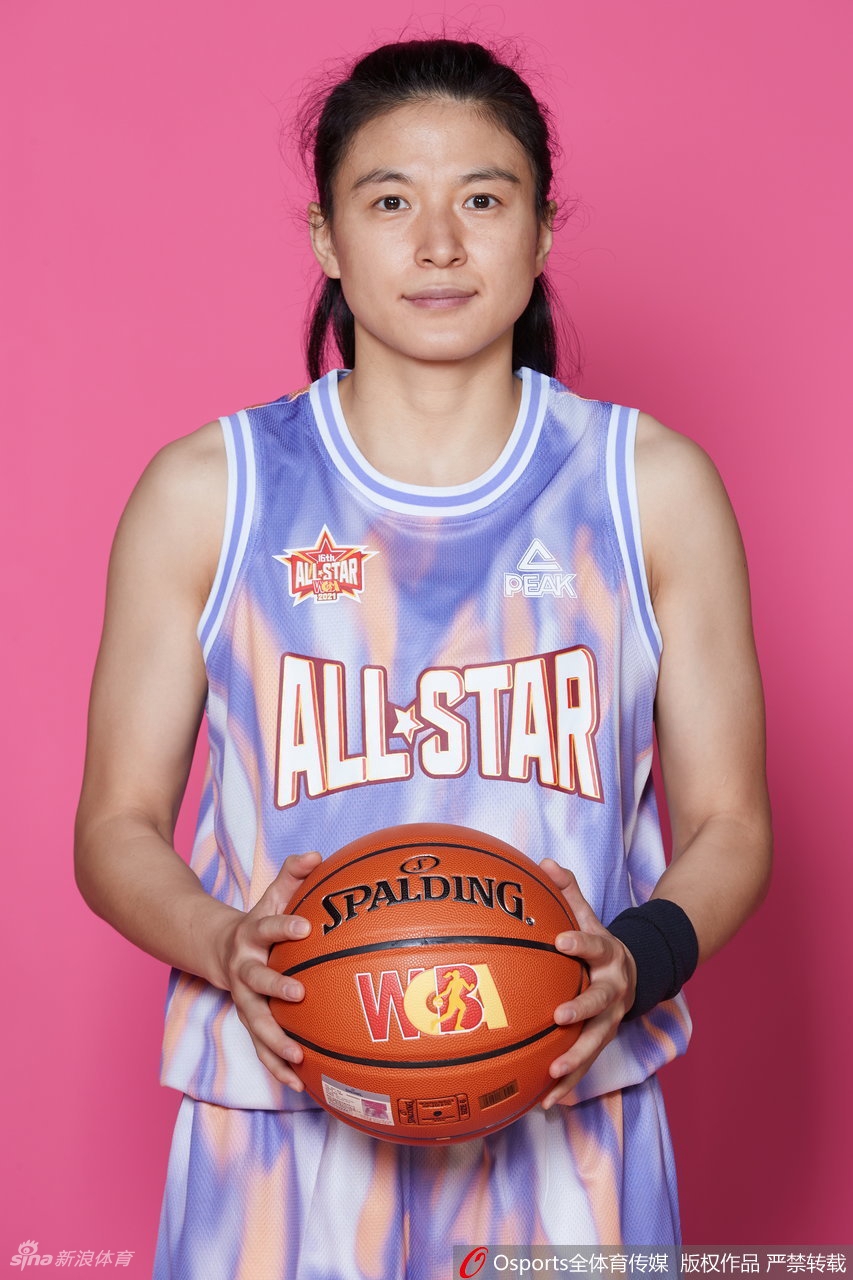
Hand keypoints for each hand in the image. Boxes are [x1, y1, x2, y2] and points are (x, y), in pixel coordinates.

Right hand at [213, 850, 321, 1090]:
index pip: (268, 926)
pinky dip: (277, 1065)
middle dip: (275, 987)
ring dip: (275, 1040)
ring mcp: (245, 999)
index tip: (306, 927)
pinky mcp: (250, 1021)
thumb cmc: (261, 922)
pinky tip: (298, 1082)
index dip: (284, 926)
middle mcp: (244, 970)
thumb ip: (292, 874)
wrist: (220, 950)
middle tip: (299, 994)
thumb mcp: (272, 895)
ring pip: (257, 1022)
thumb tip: (316, 855)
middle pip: (257, 980)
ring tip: (298, 1055)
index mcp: (252, 935)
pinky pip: (262, 1047)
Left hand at [539, 859, 637, 1108]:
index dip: (580, 943)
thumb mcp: (588, 916)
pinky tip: (544, 1102)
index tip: (561, 941)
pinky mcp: (601, 1042)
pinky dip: (566, 1086)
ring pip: (595, 1043)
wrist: (635, 975)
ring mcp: (610, 1020)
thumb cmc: (597, 944)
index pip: (595, 945)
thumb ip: (568, 892)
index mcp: (609, 956)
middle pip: (600, 1002)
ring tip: (554, 1073)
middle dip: (581, 1009)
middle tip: (559, 1015)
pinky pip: (584, 1066)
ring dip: (576, 1060)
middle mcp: (614, 990)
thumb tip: (544, 862)